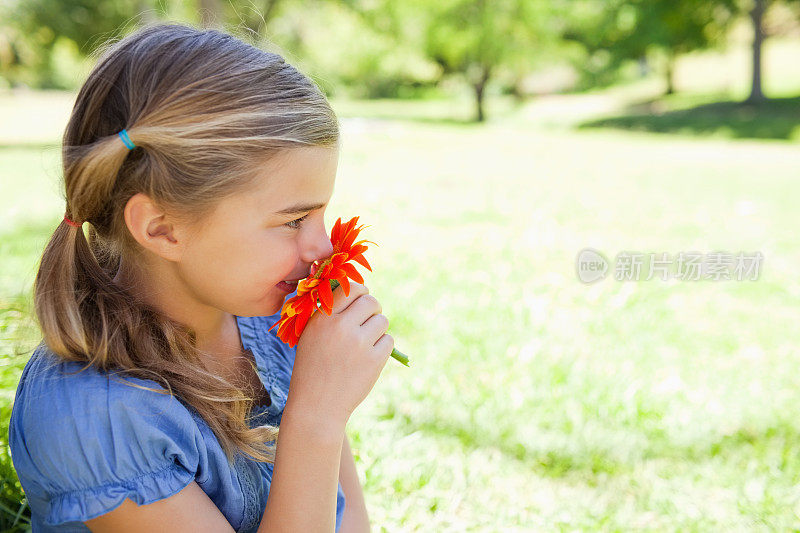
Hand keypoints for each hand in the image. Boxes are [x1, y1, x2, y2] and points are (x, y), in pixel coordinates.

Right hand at [289, 282, 393, 425]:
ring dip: (377, 330)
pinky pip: (389, 341)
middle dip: (372, 310)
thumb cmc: (312, 369)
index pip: (349, 288)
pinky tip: (370, 358)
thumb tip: (355, 292)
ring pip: (382, 321)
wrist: (316, 406)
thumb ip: (328, 314)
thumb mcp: (310, 336)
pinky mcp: (374, 360)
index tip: (361, 299)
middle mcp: (341, 326)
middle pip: (371, 302)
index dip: (360, 291)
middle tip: (368, 322)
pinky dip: (383, 348)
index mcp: (323, 318)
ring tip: (365, 344)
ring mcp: (359, 343)